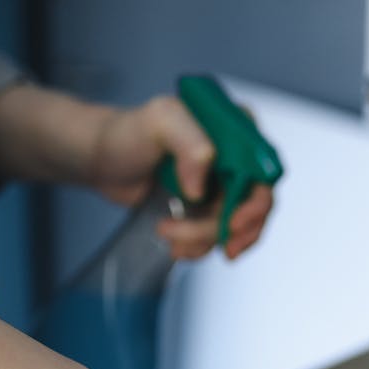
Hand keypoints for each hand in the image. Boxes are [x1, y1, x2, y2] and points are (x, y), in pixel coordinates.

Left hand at [90, 96, 273, 259]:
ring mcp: (222, 186)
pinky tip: (175, 244)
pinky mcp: (206, 209)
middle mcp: (235, 158)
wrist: (103, 160)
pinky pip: (216, 237)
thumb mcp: (160, 122)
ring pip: (235, 226)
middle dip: (240, 231)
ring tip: (168, 233)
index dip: (257, 200)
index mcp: (235, 129)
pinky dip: (198, 247)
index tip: (234, 222)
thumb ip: (189, 143)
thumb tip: (202, 188)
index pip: (265, 168)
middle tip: (222, 247)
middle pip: (258, 203)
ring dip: (204, 239)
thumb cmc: (129, 132)